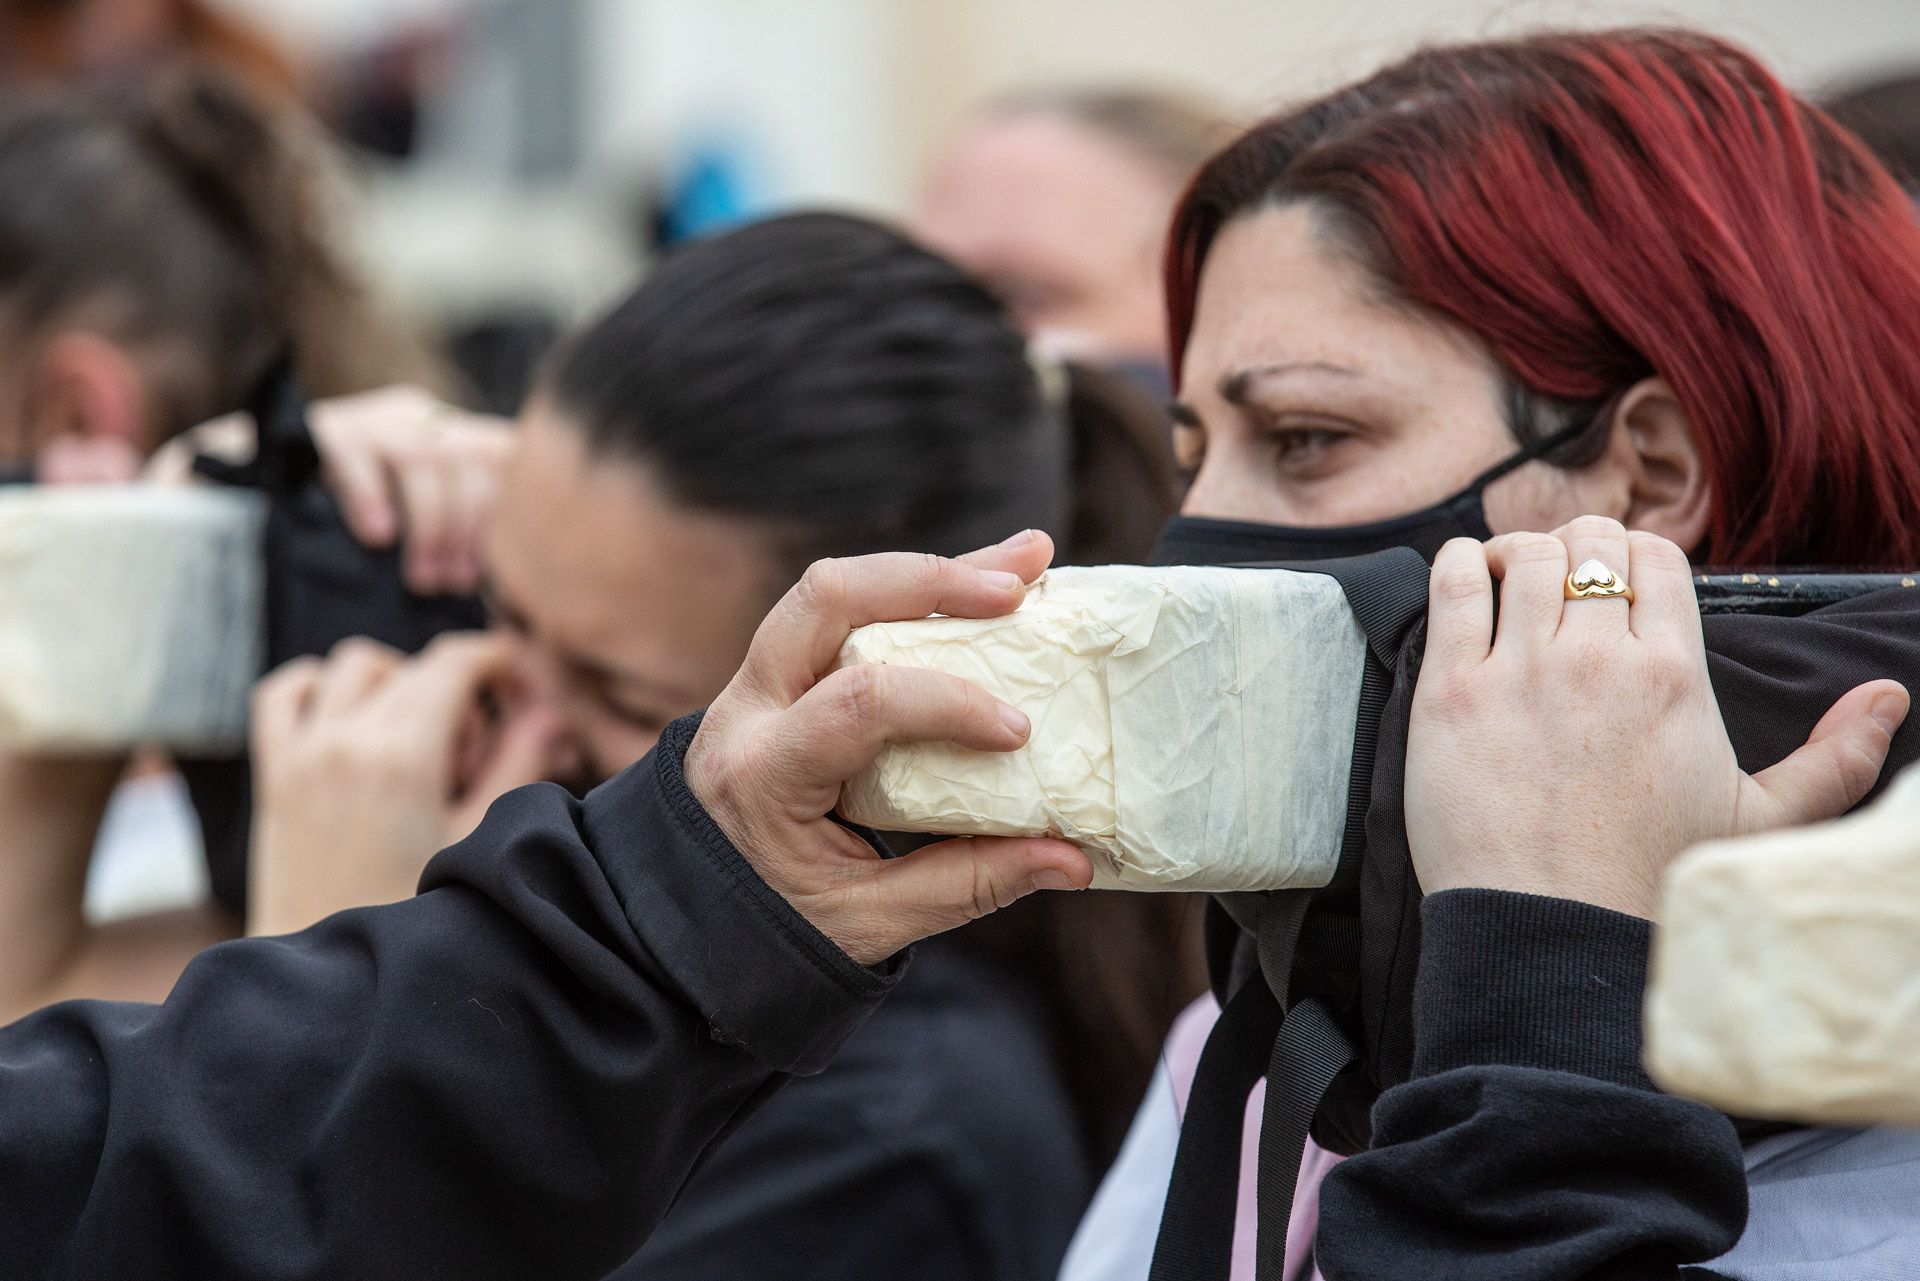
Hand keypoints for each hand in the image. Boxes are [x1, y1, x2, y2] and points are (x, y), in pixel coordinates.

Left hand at [248, 632, 566, 935]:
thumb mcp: (476, 840)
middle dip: (461, 688)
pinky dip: (319, 687)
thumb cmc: (408, 915)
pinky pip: (284, 691)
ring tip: (422, 740)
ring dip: (399, 681)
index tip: (520, 688)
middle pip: (417, 667)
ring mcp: (302, 752)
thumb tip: (545, 714)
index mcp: (403, 755)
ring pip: (356, 664)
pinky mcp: (275, 772)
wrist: (327, 979)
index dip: (498, 661)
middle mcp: (346, 739)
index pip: (455, 662)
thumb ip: (516, 766)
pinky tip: (353, 721)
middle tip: (479, 754)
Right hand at [308, 385, 514, 595]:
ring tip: (423, 580)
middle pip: (468, 460)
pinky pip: (357, 458)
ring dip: (429, 528)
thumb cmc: (380, 505)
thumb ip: (467, 523)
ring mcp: (380, 419)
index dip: (511, 513)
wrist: (290, 462)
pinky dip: (372, 499)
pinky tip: (378, 538)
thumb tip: (501, 584)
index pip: (506, 459)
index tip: (504, 570)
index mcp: (460, 434)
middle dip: (468, 529)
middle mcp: (425, 419)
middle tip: (456, 584)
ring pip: (421, 460)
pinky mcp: (334, 429)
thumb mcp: (432, 504)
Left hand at [685, 530, 1093, 964]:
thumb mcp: (866, 923)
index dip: (946, 703)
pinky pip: (841, 612)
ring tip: (1024, 563)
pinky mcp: (775, 672)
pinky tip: (979, 589)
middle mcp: (746, 708)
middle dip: (928, 581)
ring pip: (832, 589)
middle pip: (826, 598)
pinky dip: (912, 595)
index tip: (1018, 732)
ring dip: (928, 572)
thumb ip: (965, 885)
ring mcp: (753, 681)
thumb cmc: (772, 923)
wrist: (678, 916)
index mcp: (761, 775)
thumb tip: (1073, 861)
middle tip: (1018, 592)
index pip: (855, 704)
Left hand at [1405, 516, 1908, 918]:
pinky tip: (1464, 577)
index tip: (1611, 583)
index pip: (1655, 556)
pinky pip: (1450, 586)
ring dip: (1513, 553)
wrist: (1553, 936)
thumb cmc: (1652, 883)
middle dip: (1574, 549)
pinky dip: (1457, 564)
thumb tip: (1887, 698)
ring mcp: (1520, 673)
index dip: (1631, 556)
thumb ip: (1835, 758)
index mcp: (1675, 677)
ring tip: (1506, 581)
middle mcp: (1598, 662)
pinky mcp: (1451, 693)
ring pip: (1519, 555)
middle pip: (1585, 544)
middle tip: (1556, 582)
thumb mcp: (1763, 823)